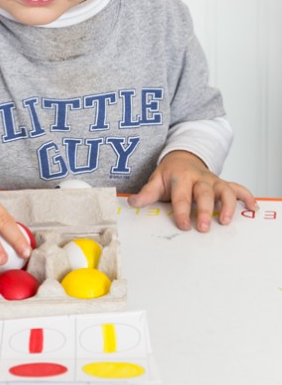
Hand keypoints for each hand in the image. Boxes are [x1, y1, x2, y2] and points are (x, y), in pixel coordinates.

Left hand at [128, 150, 257, 231]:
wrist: (182, 157)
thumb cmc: (169, 174)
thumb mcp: (155, 180)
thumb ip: (146, 193)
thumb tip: (132, 203)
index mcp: (180, 178)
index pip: (181, 196)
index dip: (182, 210)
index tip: (183, 224)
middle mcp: (199, 178)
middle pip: (204, 193)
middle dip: (205, 210)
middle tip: (204, 227)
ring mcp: (213, 180)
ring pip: (224, 190)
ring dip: (228, 204)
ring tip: (227, 220)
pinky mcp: (223, 183)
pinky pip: (238, 188)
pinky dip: (246, 196)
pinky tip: (252, 208)